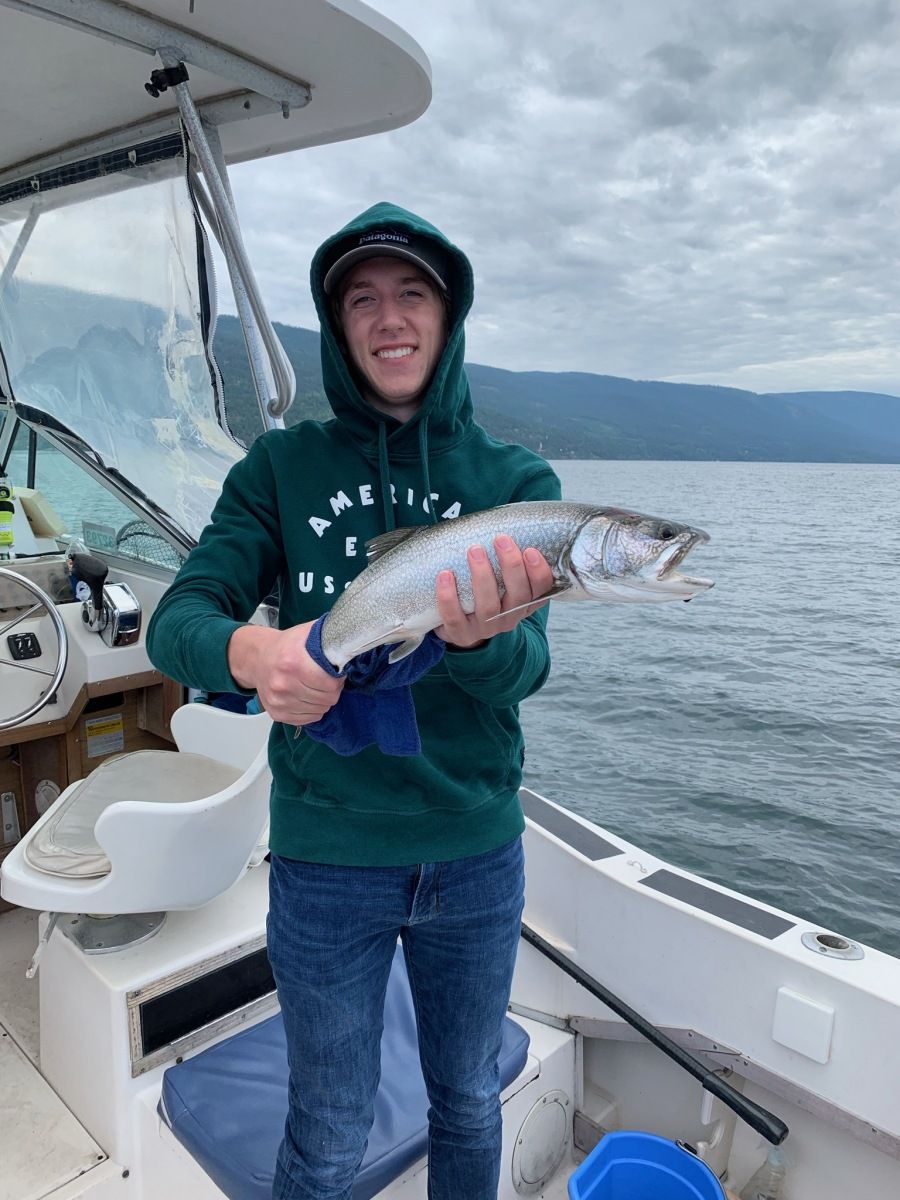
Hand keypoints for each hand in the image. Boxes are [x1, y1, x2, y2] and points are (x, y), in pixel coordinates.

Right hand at [229, 621, 343, 724]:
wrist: (258, 659)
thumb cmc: (286, 647)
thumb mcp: (307, 634)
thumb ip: (329, 639)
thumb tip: (354, 642)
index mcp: (292, 662)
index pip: (330, 684)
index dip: (338, 678)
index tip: (336, 673)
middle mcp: (283, 684)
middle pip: (327, 699)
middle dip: (332, 690)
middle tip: (327, 680)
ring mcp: (279, 701)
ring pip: (320, 710)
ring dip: (323, 700)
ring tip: (315, 687)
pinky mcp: (277, 714)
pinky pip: (309, 719)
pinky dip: (313, 710)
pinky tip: (307, 696)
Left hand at [435, 535, 553, 649]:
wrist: (462, 627)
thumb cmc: (485, 592)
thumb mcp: (503, 580)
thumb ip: (507, 558)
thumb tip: (506, 519)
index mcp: (524, 603)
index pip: (542, 591)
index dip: (539, 572)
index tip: (531, 550)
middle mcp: (509, 617)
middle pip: (518, 596)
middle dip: (511, 566)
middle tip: (501, 539)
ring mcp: (485, 628)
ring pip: (488, 607)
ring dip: (482, 577)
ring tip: (474, 550)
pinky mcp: (461, 634)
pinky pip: (455, 618)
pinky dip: (448, 597)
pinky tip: (444, 575)